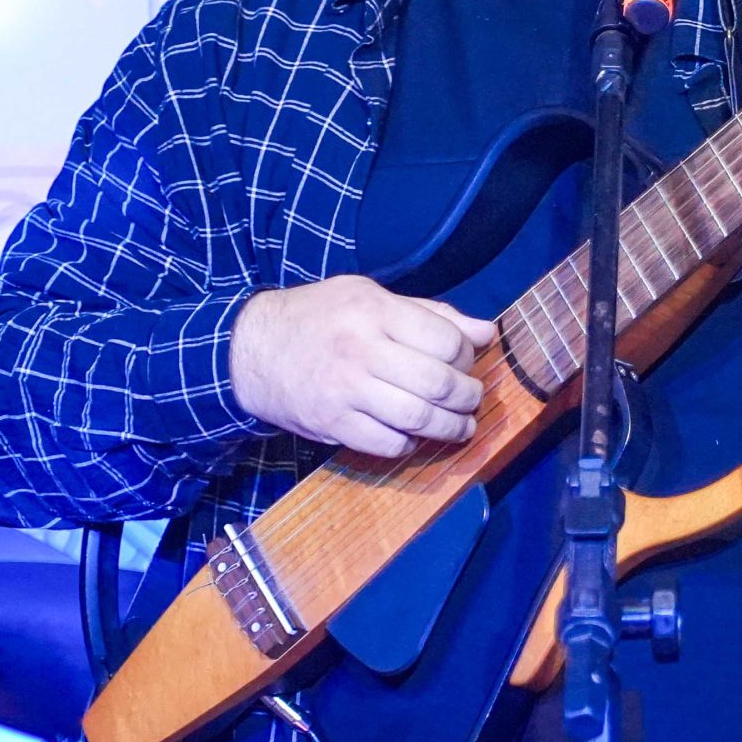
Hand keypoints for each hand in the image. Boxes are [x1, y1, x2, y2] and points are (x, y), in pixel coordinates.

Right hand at [228, 277, 496, 457]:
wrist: (253, 349)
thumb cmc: (321, 317)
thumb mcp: (371, 297)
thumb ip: (432, 314)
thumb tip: (487, 332)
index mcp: (374, 311)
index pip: (445, 340)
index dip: (467, 355)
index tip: (467, 362)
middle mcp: (360, 349)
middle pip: (437, 383)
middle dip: (468, 397)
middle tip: (473, 400)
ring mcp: (344, 390)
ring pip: (417, 418)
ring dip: (450, 428)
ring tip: (461, 426)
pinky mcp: (331, 423)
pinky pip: (386, 444)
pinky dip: (409, 444)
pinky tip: (414, 435)